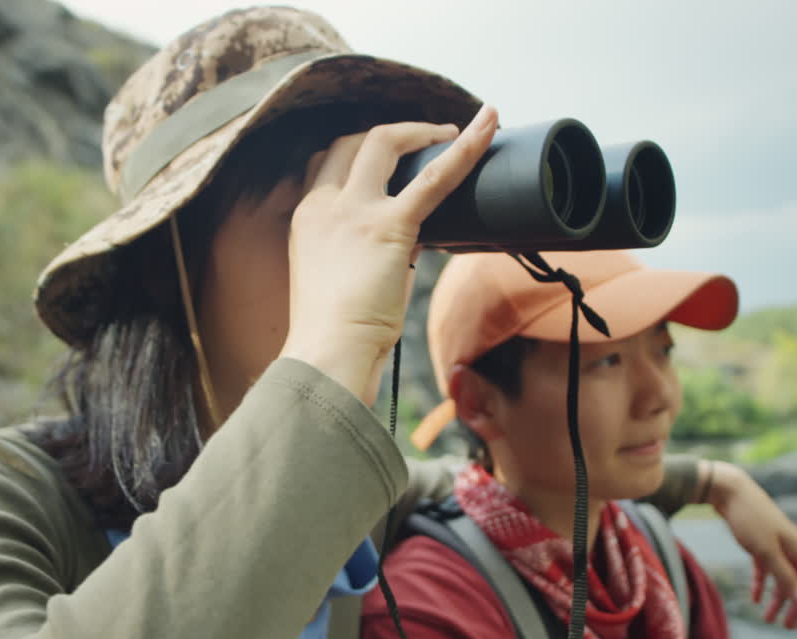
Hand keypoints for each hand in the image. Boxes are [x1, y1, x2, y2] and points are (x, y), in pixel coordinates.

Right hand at [280, 105, 498, 403]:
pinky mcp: (390, 226)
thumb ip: (360, 256)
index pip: (327, 162)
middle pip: (353, 142)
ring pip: (383, 142)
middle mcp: (327, 206)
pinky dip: (466, 148)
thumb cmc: (333, 335)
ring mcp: (355, 212)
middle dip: (393, 133)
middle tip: (431, 138)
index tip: (388, 155)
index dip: (359, 150)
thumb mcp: (335, 283)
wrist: (327, 353)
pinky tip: (488, 126)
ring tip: (456, 132)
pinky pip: (434, 176)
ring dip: (421, 131)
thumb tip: (402, 253)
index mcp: (308, 219)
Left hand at [705, 460, 796, 631]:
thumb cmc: (749, 519)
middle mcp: (793, 549)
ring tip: (767, 620)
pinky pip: (766, 569)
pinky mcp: (759, 542)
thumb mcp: (765, 551)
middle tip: (785, 627)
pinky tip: (755, 598)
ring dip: (777, 599)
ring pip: (784, 578)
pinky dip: (762, 584)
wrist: (727, 490)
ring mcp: (776, 545)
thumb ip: (785, 576)